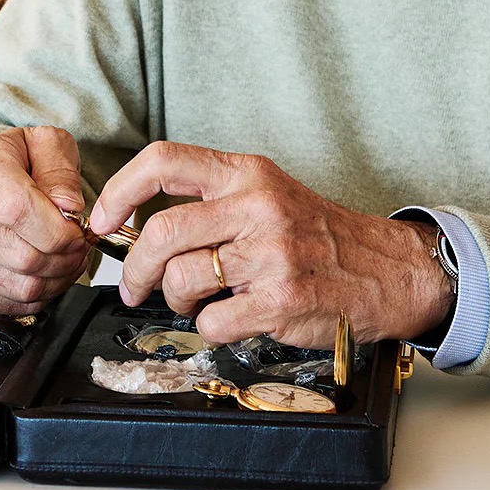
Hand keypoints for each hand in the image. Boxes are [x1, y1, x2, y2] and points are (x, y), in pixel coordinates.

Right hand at [0, 127, 91, 316]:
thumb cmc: (13, 161)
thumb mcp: (45, 144)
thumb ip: (61, 171)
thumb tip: (68, 209)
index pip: (17, 209)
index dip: (57, 230)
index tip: (76, 229)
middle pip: (21, 255)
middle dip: (64, 257)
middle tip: (77, 245)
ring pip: (19, 285)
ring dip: (55, 279)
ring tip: (66, 258)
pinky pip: (7, 302)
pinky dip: (37, 295)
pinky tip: (45, 273)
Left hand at [92, 141, 451, 347]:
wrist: (387, 271)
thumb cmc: (319, 236)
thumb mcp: (269, 194)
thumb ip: (212, 201)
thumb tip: (138, 224)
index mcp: (248, 173)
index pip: (163, 161)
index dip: (118, 191)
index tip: (101, 221)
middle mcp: (257, 207)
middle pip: (160, 232)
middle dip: (135, 268)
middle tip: (135, 286)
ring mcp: (270, 254)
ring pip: (181, 280)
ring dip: (176, 301)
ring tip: (196, 301)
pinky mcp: (280, 301)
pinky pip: (212, 322)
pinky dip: (211, 327)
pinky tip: (233, 318)